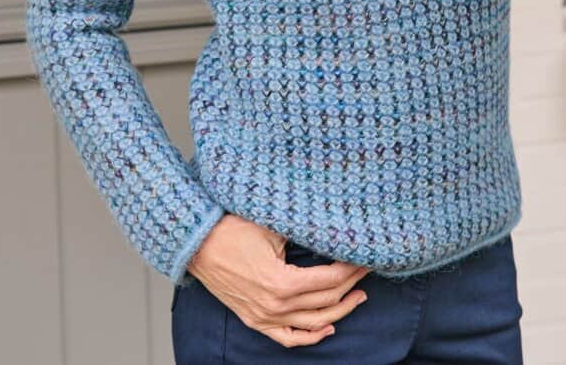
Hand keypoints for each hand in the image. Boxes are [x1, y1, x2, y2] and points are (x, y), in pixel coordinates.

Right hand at [186, 214, 371, 348]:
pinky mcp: (256, 321)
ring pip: (314, 323)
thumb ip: (303, 234)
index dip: (351, 269)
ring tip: (359, 297)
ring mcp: (266, 317)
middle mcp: (277, 305)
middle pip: (327, 300)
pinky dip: (311, 337)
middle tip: (366, 270)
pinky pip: (289, 338)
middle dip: (351, 284)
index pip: (330, 279)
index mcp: (283, 282)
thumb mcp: (273, 227)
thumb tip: (331, 230)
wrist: (198, 244)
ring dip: (341, 311)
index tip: (364, 257)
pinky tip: (328, 328)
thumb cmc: (233, 230)